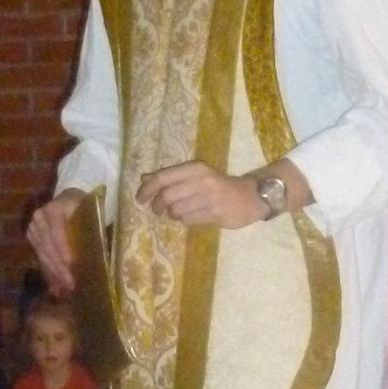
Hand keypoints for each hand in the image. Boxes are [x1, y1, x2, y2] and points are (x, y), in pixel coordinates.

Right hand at [26, 190, 87, 295]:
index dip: (64, 250)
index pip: (57, 232)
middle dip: (59, 267)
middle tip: (71, 284)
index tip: (72, 266)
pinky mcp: (31, 237)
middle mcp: (39, 217)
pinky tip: (56, 284)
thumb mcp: (89, 216)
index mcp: (54, 209)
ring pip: (42, 254)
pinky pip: (39, 256)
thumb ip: (88, 235)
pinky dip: (49, 270)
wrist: (70, 199)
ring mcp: (33, 227)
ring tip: (66, 287)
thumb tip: (93, 261)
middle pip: (48, 246)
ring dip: (54, 272)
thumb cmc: (85, 209)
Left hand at [138, 162, 266, 229]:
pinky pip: (187, 220)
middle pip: (166, 196)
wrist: (248, 197)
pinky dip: (184, 220)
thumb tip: (144, 179)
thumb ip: (170, 176)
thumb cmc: (218, 185)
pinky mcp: (214, 214)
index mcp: (195, 168)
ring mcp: (209, 198)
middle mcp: (201, 180)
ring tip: (178, 211)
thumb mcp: (195, 176)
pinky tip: (191, 216)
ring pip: (175, 210)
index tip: (139, 198)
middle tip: (156, 209)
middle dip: (157, 205)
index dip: (147, 189)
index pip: (163, 177)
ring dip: (172, 214)